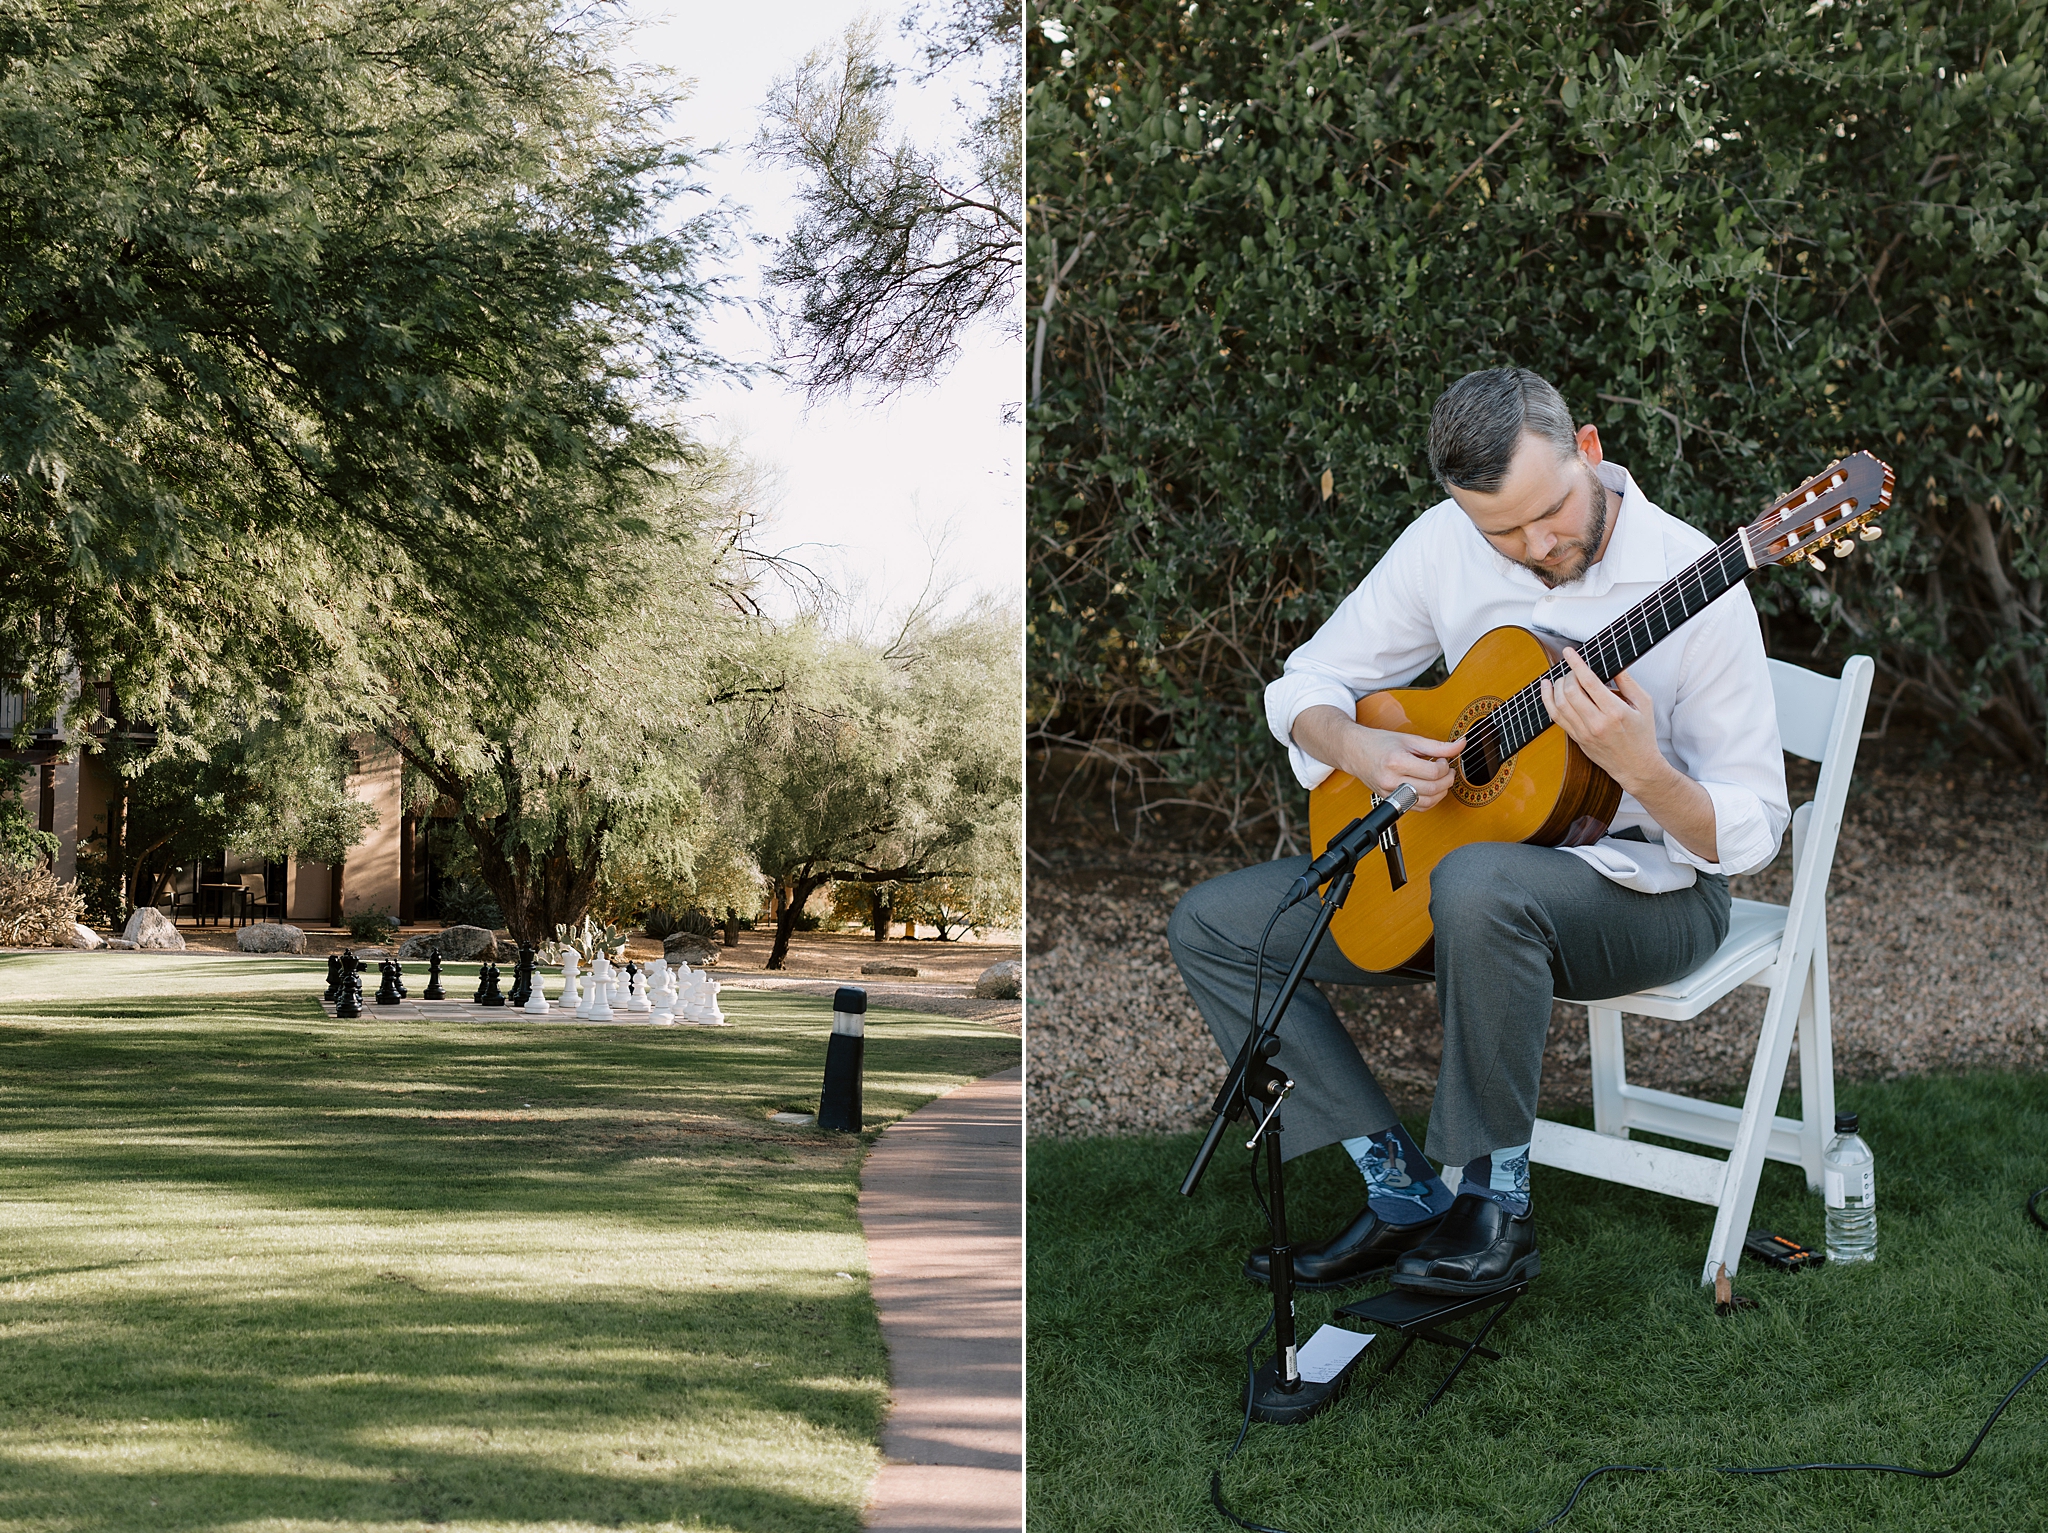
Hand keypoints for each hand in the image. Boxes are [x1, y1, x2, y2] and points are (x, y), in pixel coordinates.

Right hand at [1291, 706, 1464, 809]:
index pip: (1433, 772)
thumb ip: (1438, 746)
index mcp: (1397, 762)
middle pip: (1432, 789)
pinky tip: (1431, 790)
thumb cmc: (1379, 743)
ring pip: (1426, 803)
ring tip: (1441, 781)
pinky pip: (1416, 808)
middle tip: (1448, 771)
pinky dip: (1429, 802)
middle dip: (1447, 780)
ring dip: (1440, 794)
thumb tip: (1461, 745)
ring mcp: (1389, 793)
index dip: (1445, 767)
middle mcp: (1391, 780)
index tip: (1444, 760)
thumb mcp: (1410, 739)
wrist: (1354, 751)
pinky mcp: (1389, 800)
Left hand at [1540, 648, 1663, 790]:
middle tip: (1572, 669)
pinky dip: (1548, 700)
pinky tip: (1547, 689)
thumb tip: (1613, 662)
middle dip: (1568, 675)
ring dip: (1556, 686)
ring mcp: (1584, 732)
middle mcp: (1597, 723)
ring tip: (1560, 677)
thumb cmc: (1642, 734)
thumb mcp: (1643, 704)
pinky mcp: (1576, 739)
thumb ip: (1628, 681)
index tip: (1569, 651)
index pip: (1589, 682)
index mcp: (1615, 711)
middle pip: (1570, 691)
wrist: (1636, 767)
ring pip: (1559, 704)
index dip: (1576, 663)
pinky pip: (1555, 717)